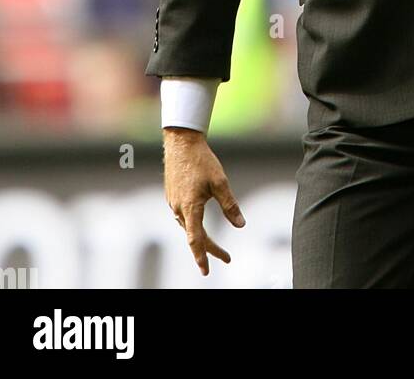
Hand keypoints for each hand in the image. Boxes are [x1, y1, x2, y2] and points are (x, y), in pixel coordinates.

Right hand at [164, 127, 244, 275]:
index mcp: (190, 207)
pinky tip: (199, 223)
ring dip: (201, 237)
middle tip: (226, 258)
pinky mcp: (172, 196)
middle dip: (210, 249)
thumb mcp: (220, 182)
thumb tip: (241, 225)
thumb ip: (230, 205)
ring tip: (215, 246)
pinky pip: (183, 216)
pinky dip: (193, 224)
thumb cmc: (202, 160)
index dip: (202, 256)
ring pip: (188, 226)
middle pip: (194, 236)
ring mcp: (174, 203)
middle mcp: (179, 208)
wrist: (181, 142)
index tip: (206, 271)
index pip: (196, 239)